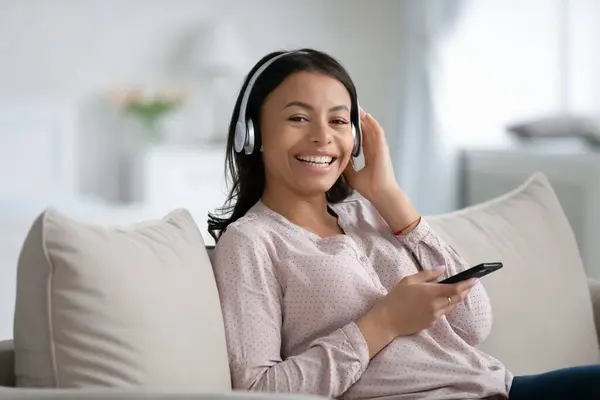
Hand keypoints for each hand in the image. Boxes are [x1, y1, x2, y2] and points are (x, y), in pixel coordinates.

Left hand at [343, 109, 398, 202]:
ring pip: (373, 130)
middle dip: (362, 123)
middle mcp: (376, 151)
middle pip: (368, 133)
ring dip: (367, 120)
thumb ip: (347, 166)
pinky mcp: (383, 148)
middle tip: (354, 112)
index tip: (349, 125)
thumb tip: (337, 159)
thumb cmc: (369, 187)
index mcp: (371, 158)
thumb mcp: (353, 175)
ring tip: (359, 110)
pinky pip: (378, 133)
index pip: (363, 142)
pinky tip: (367, 116)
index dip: (358, 133)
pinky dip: (373, 124)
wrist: (380, 193)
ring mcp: (380, 149)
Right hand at [357, 268, 476, 356]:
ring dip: (454, 299)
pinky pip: (441, 313)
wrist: (387, 320)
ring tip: (454, 292)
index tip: (475, 279)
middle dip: (464, 291)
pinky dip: (443, 306)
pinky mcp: (431, 324)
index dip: (467, 284)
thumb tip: (442, 269)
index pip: (455, 289)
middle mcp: (436, 306)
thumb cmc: (396, 297)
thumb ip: (427, 274)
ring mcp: (435, 316)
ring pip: (450, 307)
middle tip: (468, 284)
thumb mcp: (409, 280)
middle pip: (456, 299)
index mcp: (431, 293)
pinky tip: (437, 303)